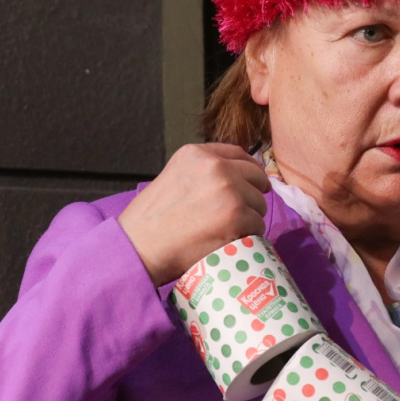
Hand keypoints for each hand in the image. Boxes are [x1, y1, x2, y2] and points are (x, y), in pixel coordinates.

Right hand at [118, 143, 270, 285]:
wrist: (140, 246)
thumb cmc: (152, 220)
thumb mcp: (174, 177)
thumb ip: (202, 171)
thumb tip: (234, 176)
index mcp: (196, 154)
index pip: (239, 154)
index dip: (250, 169)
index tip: (254, 182)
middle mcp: (215, 167)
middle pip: (256, 177)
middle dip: (253, 194)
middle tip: (242, 212)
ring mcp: (228, 191)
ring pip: (259, 203)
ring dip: (250, 218)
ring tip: (228, 230)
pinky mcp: (237, 217)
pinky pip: (257, 226)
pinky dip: (249, 236)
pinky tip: (230, 240)